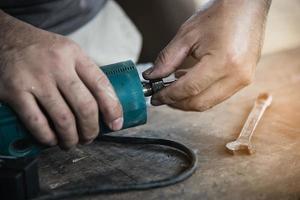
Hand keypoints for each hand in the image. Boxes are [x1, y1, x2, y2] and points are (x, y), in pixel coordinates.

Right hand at [0, 11, 122, 148]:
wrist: (4, 37)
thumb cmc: (40, 49)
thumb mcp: (67, 50)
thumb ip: (84, 72)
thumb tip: (103, 103)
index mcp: (74, 54)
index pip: (102, 84)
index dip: (113, 108)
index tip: (116, 123)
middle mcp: (57, 65)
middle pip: (85, 106)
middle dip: (91, 129)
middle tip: (90, 137)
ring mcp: (36, 79)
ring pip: (63, 119)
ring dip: (71, 138)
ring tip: (72, 142)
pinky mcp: (15, 91)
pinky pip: (37, 123)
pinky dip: (48, 137)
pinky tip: (51, 140)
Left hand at [143, 0, 270, 110]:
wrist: (247, 6)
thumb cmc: (219, 14)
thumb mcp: (187, 35)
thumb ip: (167, 59)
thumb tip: (151, 77)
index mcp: (223, 62)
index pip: (189, 89)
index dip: (168, 96)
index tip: (155, 98)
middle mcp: (237, 76)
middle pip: (200, 103)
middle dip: (177, 103)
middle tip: (161, 97)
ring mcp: (244, 79)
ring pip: (209, 103)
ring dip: (188, 100)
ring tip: (173, 88)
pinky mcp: (245, 79)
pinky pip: (218, 96)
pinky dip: (201, 94)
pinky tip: (190, 83)